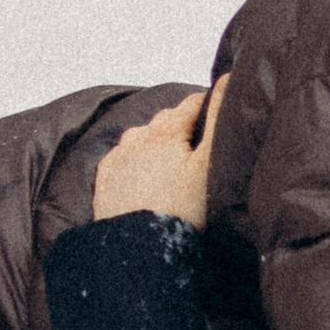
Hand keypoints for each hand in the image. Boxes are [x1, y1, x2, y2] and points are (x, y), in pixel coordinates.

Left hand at [92, 79, 226, 228]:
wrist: (139, 250)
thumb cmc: (182, 208)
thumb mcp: (207, 163)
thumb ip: (217, 119)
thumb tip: (225, 79)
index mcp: (164, 129)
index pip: (191, 104)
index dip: (209, 105)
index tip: (218, 113)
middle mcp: (136, 137)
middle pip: (165, 120)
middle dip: (182, 126)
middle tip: (199, 146)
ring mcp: (117, 158)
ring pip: (140, 139)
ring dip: (156, 144)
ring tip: (173, 165)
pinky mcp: (104, 181)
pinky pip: (122, 160)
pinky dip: (135, 163)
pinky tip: (146, 178)